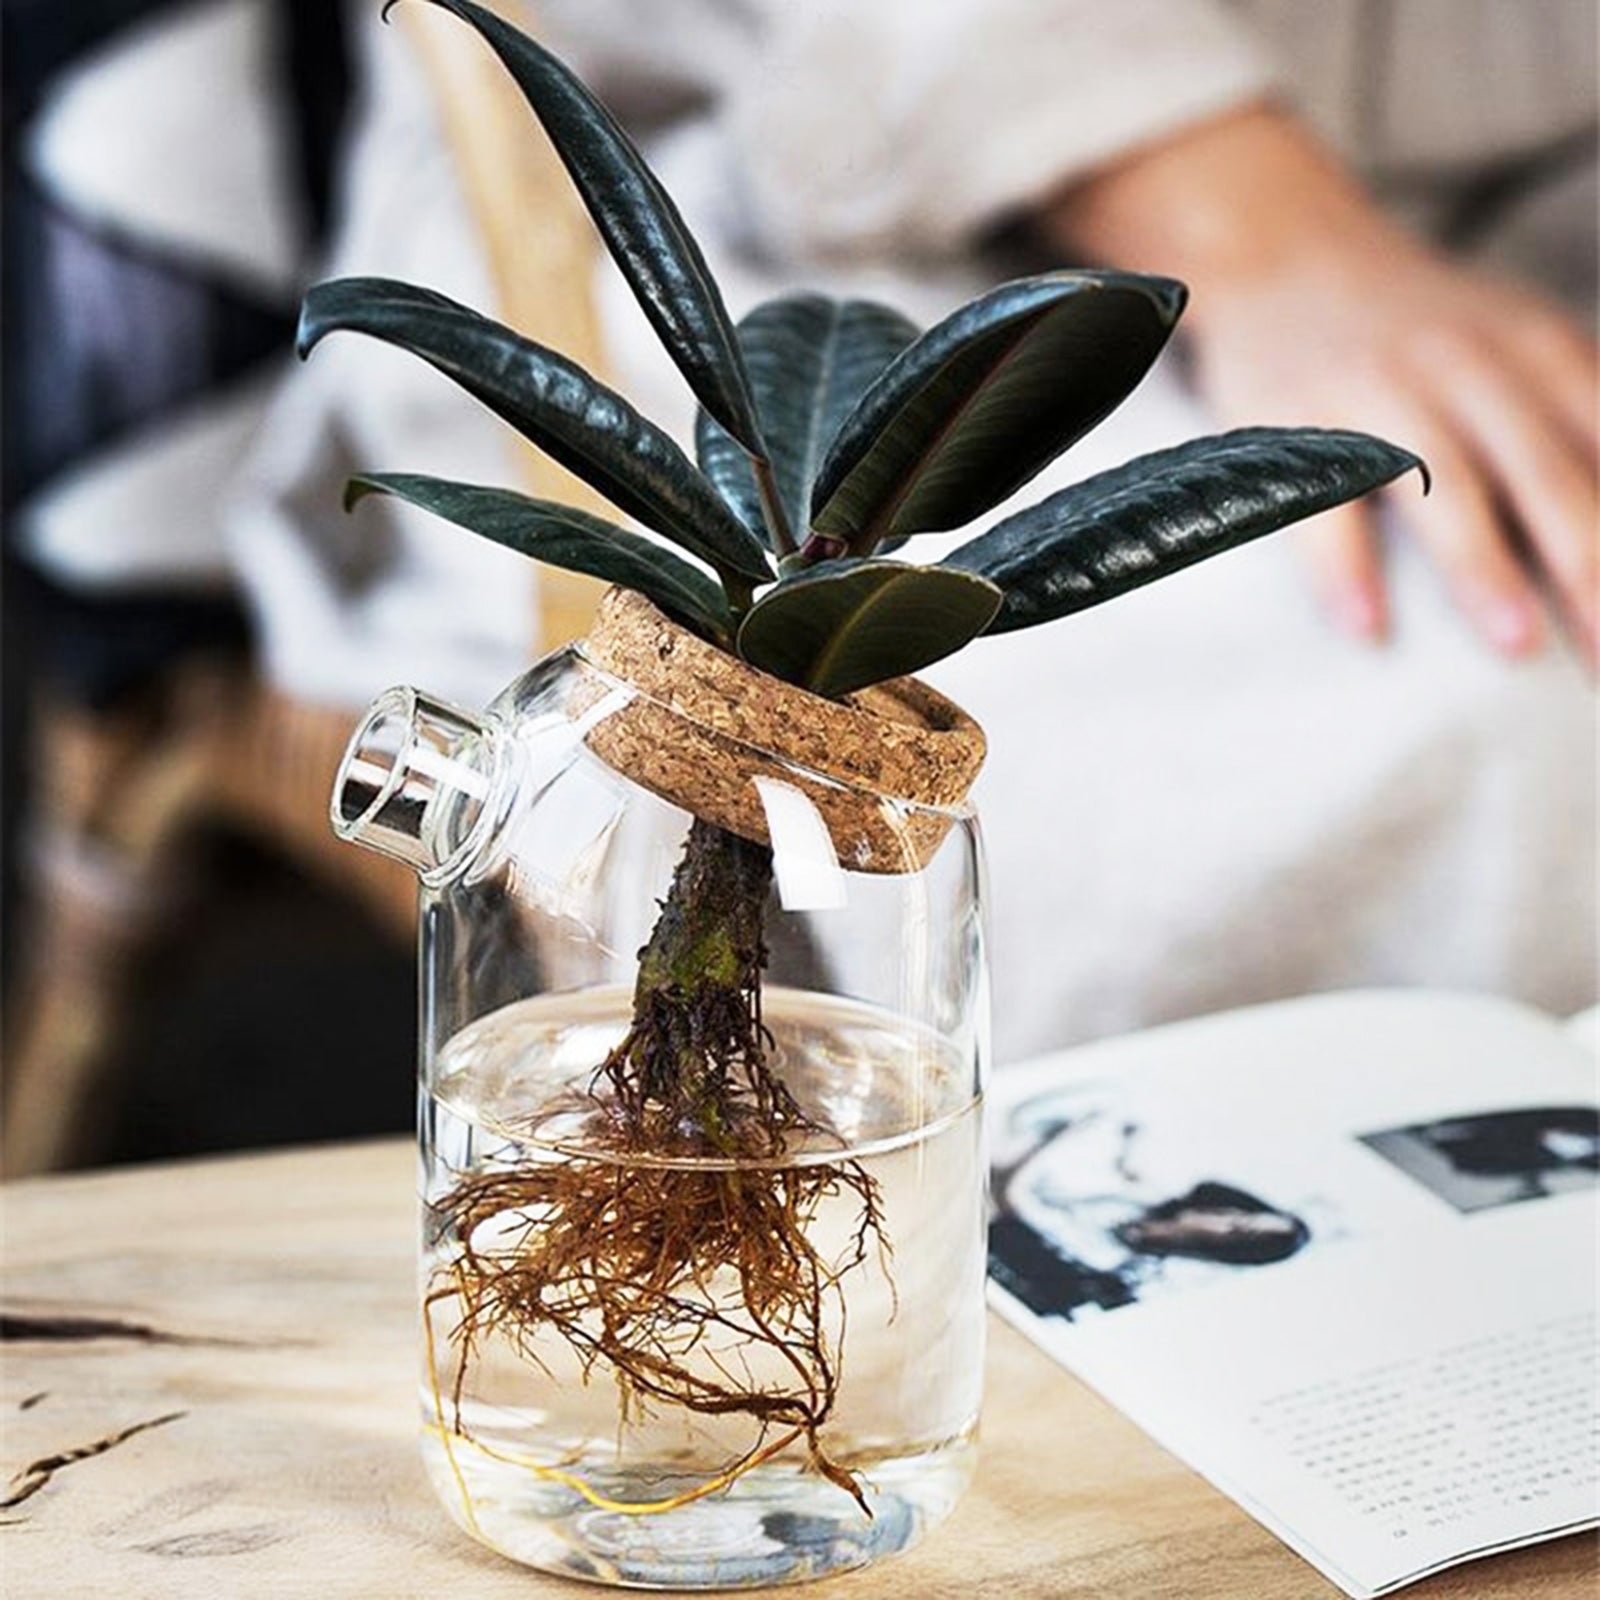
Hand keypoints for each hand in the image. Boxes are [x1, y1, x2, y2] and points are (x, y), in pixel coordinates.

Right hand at [1046, 107, 1598, 665]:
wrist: (1283, 252)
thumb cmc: (1414, 326)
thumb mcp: (1514, 341)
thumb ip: (1571, 412)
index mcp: (1534, 348)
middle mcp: (1464, 362)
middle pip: (1541, 471)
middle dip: (1584, 563)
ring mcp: (1377, 387)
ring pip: (1442, 483)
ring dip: (1483, 567)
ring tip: (1514, 643)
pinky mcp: (1295, 415)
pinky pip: (1323, 502)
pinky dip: (1345, 569)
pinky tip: (1367, 627)